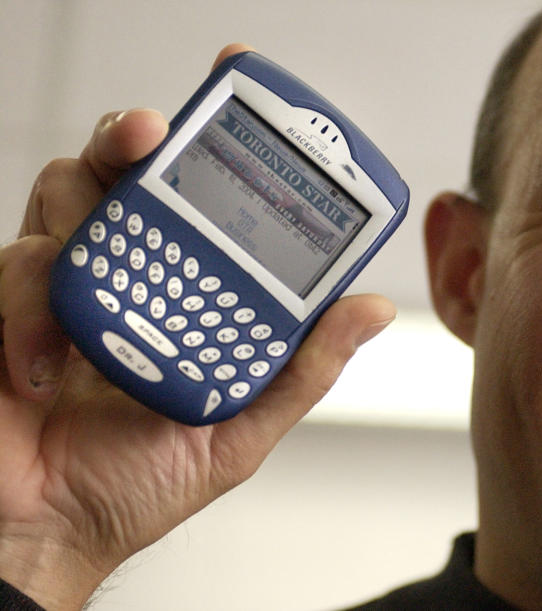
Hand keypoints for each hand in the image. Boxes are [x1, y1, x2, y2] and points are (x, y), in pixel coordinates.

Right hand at [0, 44, 395, 609]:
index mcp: (184, 293)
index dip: (216, 145)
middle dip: (136, 137)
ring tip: (102, 246)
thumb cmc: (140, 482)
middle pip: (124, 170)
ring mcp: (62, 283)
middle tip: (153, 133)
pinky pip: (17, 267)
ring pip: (64, 192)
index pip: (201, 199)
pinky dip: (34, 308)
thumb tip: (368, 309)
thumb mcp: (242, 427)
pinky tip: (50, 369)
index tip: (238, 94)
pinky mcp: (6, 306)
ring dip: (85, 206)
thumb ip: (302, 368)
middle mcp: (124, 274)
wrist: (52, 533)